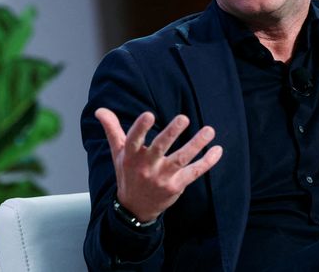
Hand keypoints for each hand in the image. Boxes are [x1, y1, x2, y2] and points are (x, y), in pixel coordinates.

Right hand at [95, 108, 222, 221]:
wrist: (135, 208)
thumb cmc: (129, 173)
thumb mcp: (118, 153)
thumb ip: (112, 130)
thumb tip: (100, 110)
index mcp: (131, 156)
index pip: (134, 141)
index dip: (140, 128)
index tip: (149, 114)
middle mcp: (147, 167)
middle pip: (160, 148)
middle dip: (171, 134)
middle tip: (184, 118)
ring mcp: (162, 177)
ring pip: (181, 159)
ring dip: (196, 145)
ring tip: (210, 130)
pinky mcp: (176, 186)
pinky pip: (194, 172)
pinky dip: (207, 162)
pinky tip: (218, 150)